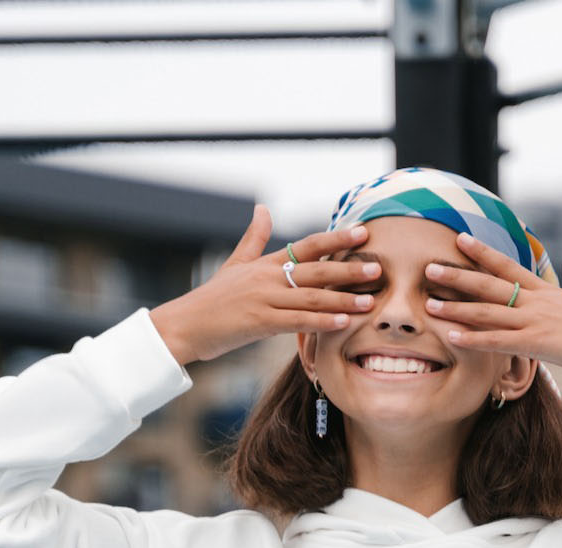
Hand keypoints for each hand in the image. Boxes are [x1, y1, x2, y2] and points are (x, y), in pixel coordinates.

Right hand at [148, 205, 381, 365]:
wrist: (184, 325)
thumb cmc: (211, 299)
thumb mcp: (234, 264)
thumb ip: (254, 238)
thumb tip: (262, 208)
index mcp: (265, 263)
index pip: (306, 246)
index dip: (336, 239)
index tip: (362, 232)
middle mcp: (267, 278)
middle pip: (315, 270)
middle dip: (348, 269)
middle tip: (377, 268)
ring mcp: (264, 300)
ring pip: (310, 298)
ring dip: (342, 300)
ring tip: (370, 301)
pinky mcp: (259, 323)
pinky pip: (296, 322)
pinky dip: (321, 322)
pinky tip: (342, 323)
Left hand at [424, 234, 561, 383]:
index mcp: (546, 291)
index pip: (507, 266)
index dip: (482, 253)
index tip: (459, 239)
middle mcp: (535, 302)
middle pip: (489, 285)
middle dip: (457, 276)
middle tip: (429, 267)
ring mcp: (534, 321)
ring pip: (487, 312)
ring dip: (456, 308)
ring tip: (429, 304)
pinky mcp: (536, 343)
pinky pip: (498, 341)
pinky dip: (473, 339)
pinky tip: (451, 337)